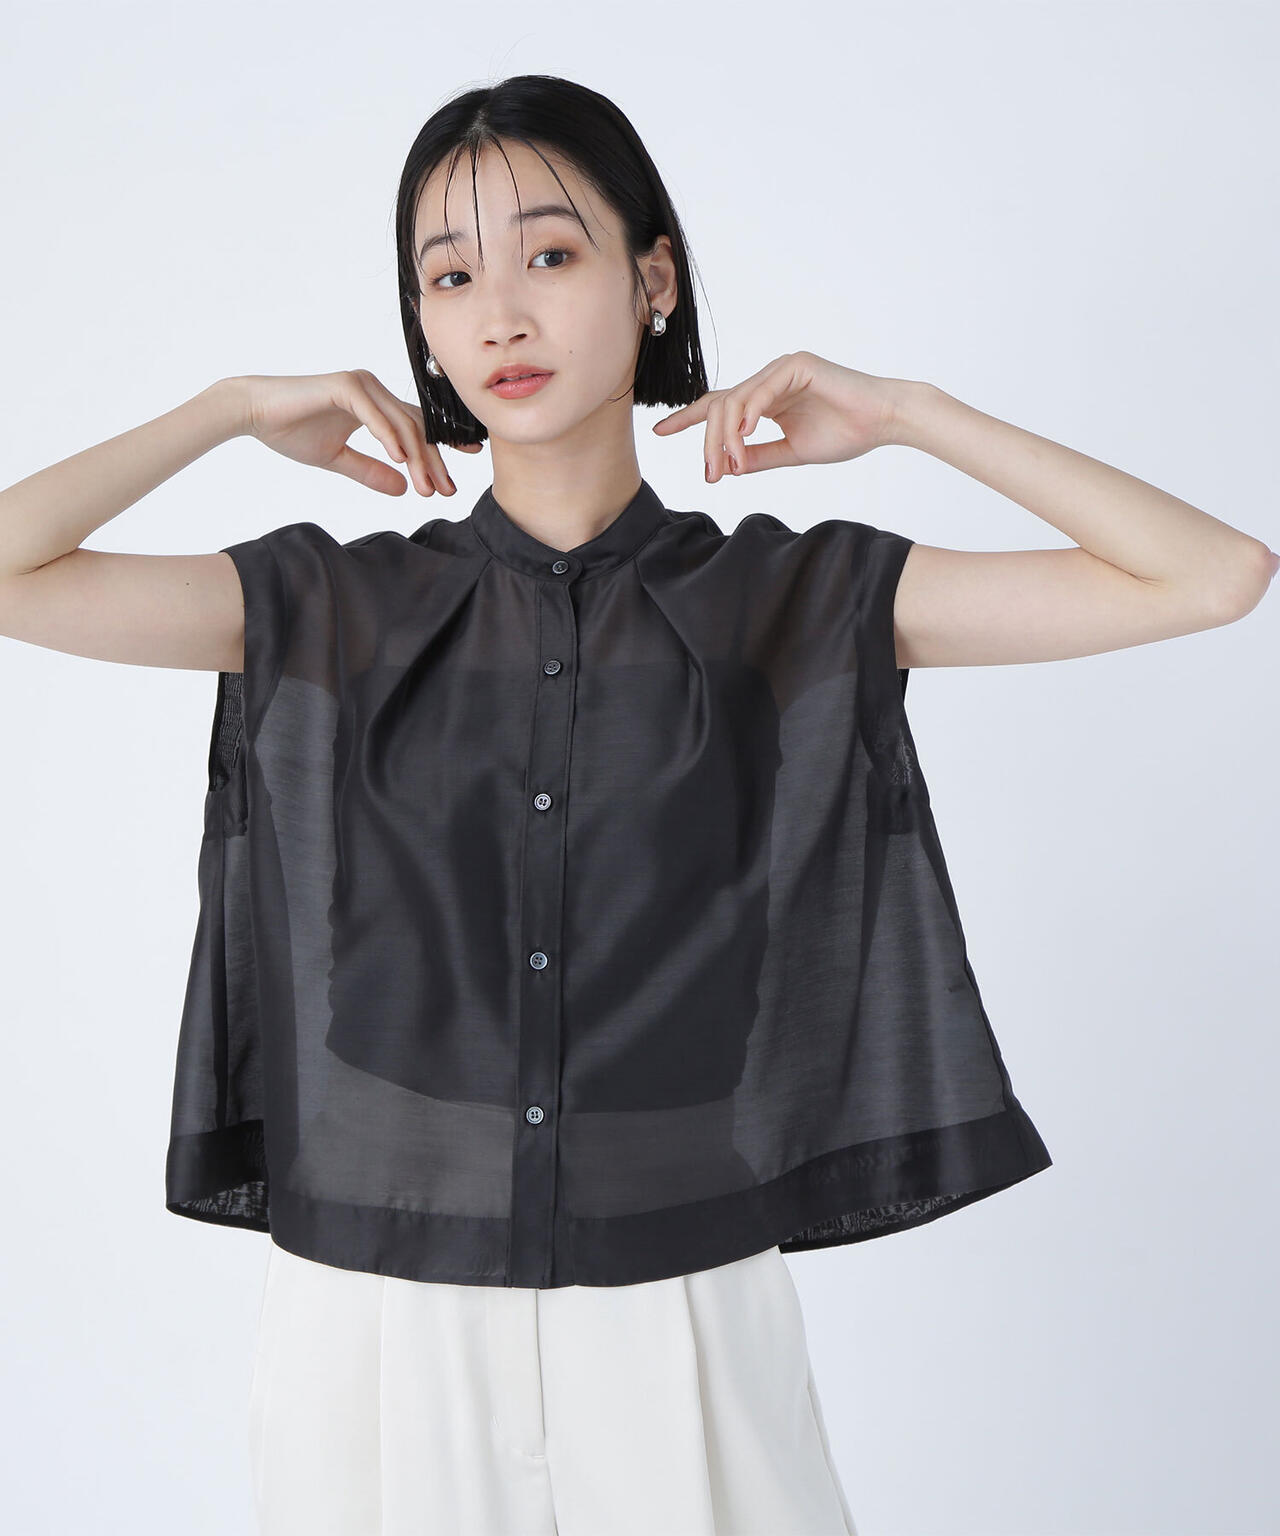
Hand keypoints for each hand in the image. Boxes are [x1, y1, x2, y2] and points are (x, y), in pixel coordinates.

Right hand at [236, 370, 483, 496]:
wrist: (253, 412)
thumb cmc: (291, 430)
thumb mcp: (338, 459)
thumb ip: (370, 472)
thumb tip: (402, 489)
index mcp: (375, 405)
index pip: (417, 428)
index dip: (439, 451)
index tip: (456, 478)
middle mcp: (373, 390)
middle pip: (417, 427)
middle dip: (434, 461)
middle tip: (446, 491)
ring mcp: (361, 385)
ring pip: (401, 423)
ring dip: (416, 458)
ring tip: (426, 487)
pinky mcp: (344, 386)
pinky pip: (375, 414)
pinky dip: (389, 437)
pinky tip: (401, 461)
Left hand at [650, 351, 903, 481]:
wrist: (883, 422)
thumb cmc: (845, 433)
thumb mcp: (792, 451)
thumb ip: (760, 456)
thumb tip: (728, 467)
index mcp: (766, 399)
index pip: (720, 406)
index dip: (688, 419)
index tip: (660, 432)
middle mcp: (769, 380)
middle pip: (722, 406)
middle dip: (708, 442)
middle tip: (709, 474)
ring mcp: (782, 370)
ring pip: (737, 400)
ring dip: (727, 436)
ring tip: (727, 465)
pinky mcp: (797, 366)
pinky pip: (762, 391)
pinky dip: (749, 414)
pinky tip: (743, 436)